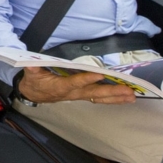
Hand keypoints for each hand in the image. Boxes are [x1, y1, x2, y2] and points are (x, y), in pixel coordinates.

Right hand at [18, 66, 135, 104]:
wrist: (34, 93)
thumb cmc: (34, 81)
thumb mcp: (30, 73)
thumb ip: (32, 68)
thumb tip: (30, 63)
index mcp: (61, 87)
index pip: (75, 83)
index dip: (86, 79)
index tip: (99, 74)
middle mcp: (73, 93)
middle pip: (94, 93)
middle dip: (112, 92)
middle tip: (128, 91)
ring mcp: (80, 95)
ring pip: (100, 97)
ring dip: (116, 97)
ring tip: (132, 96)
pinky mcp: (83, 95)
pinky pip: (100, 98)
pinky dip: (113, 99)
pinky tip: (125, 98)